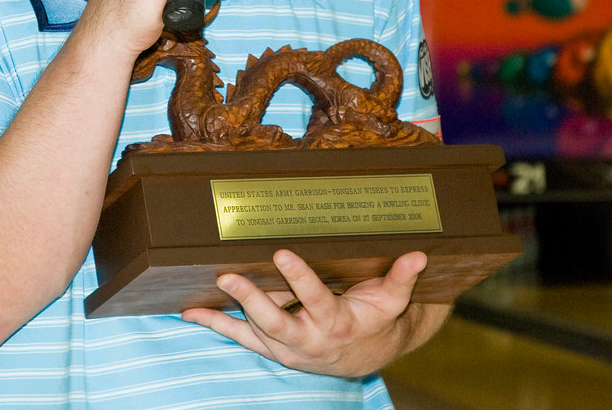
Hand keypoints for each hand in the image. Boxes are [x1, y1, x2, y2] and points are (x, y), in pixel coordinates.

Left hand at [182, 249, 449, 377]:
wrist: (363, 356)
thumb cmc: (375, 319)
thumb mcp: (391, 300)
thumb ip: (402, 277)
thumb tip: (420, 253)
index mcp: (336, 323)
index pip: (316, 299)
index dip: (298, 278)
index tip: (282, 253)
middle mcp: (308, 340)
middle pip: (275, 322)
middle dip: (251, 300)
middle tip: (229, 276)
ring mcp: (286, 347)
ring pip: (253, 331)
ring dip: (227, 313)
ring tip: (204, 293)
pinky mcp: (271, 348)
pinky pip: (239, 338)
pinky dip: (215, 325)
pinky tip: (191, 313)